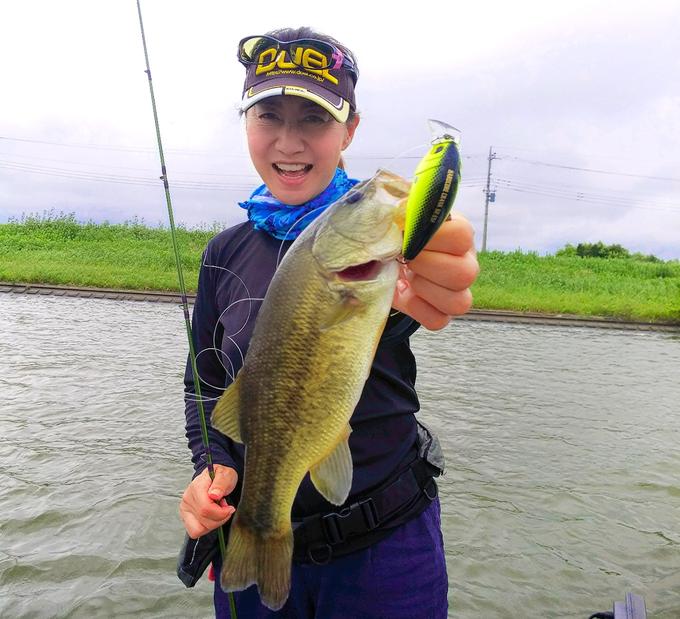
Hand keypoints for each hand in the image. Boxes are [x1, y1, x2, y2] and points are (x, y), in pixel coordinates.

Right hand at [179, 464, 237, 538]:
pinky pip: (195, 531)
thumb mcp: (225, 475)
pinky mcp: (185, 517)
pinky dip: (206, 527)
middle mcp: (187, 499)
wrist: (215, 477)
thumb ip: (221, 484)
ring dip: (213, 524)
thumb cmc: (221, 477)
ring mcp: (184, 509)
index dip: (221, 513)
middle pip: (204, 521)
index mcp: (196, 487)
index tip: (230, 508)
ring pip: (198, 529)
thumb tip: (214, 495)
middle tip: (225, 508)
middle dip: (220, 518)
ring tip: (218, 511)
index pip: (206, 509)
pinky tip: (212, 516)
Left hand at [393, 214, 478, 330]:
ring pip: (459, 303)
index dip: (432, 237)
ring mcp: (457, 291)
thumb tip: (399, 208)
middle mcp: (465, 263)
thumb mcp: (399, 215)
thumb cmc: (399, 234)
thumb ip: (401, 207)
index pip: (462, 235)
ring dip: (424, 288)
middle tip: (405, 257)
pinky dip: (418, 310)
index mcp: (458, 233)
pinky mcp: (442, 313)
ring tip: (407, 275)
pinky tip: (407, 293)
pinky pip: (439, 321)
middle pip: (466, 274)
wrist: (388, 258)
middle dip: (426, 265)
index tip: (409, 234)